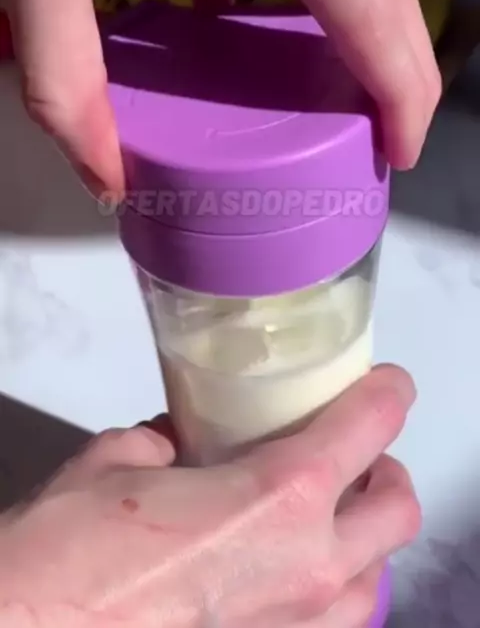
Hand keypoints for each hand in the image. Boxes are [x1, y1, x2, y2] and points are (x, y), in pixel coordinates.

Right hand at [0, 365, 419, 627]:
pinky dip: (333, 586)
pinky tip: (291, 567)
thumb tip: (173, 447)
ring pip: (376, 575)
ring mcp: (294, 626)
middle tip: (357, 452)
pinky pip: (333, 621)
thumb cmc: (69, 552)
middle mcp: (305, 566)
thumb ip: (159, 444)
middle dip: (386, 471)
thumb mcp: (115, 461)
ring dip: (365, 535)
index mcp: (277, 498)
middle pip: (396, 510)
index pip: (368, 430)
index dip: (387, 395)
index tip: (389, 383)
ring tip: (331, 511)